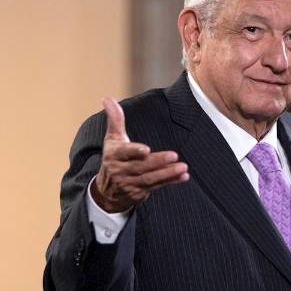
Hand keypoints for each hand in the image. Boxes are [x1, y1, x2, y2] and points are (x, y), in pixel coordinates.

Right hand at [91, 97, 188, 212]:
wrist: (107, 191)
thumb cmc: (114, 158)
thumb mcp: (112, 139)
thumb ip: (115, 119)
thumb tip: (107, 98)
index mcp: (114, 155)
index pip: (124, 153)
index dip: (134, 151)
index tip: (146, 150)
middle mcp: (120, 171)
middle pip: (141, 166)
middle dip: (158, 162)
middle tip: (174, 156)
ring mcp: (130, 184)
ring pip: (151, 179)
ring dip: (168, 173)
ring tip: (183, 167)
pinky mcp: (140, 193)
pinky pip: (158, 187)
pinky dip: (171, 182)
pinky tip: (184, 176)